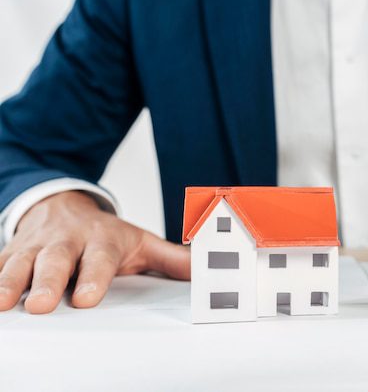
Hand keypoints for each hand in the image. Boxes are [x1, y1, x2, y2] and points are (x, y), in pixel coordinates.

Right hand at [0, 191, 188, 313]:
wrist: (64, 206)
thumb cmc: (105, 234)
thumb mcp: (140, 242)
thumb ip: (171, 259)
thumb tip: (204, 271)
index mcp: (101, 240)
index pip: (99, 260)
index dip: (94, 278)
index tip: (88, 298)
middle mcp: (67, 242)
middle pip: (56, 261)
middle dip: (49, 281)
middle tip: (44, 305)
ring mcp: (35, 247)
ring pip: (20, 263)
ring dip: (10, 282)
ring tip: (4, 304)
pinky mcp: (11, 253)